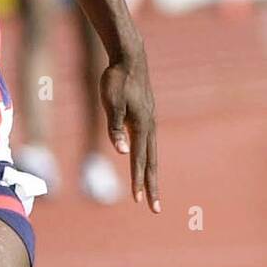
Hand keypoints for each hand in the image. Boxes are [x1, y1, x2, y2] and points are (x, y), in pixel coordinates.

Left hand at [100, 51, 160, 211]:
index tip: (139, 201)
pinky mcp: (147, 116)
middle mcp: (149, 126)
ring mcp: (150, 121)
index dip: (138, 182)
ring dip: (151, 174)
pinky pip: (149, 143)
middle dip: (152, 187)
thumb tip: (122, 152)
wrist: (129, 57)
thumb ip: (116, 128)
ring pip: (152, 154)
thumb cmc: (116, 79)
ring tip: (152, 191)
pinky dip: (149, 158)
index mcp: (141, 126)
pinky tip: (145, 163)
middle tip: (155, 209)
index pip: (139, 161)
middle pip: (151, 163)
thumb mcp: (110, 104)